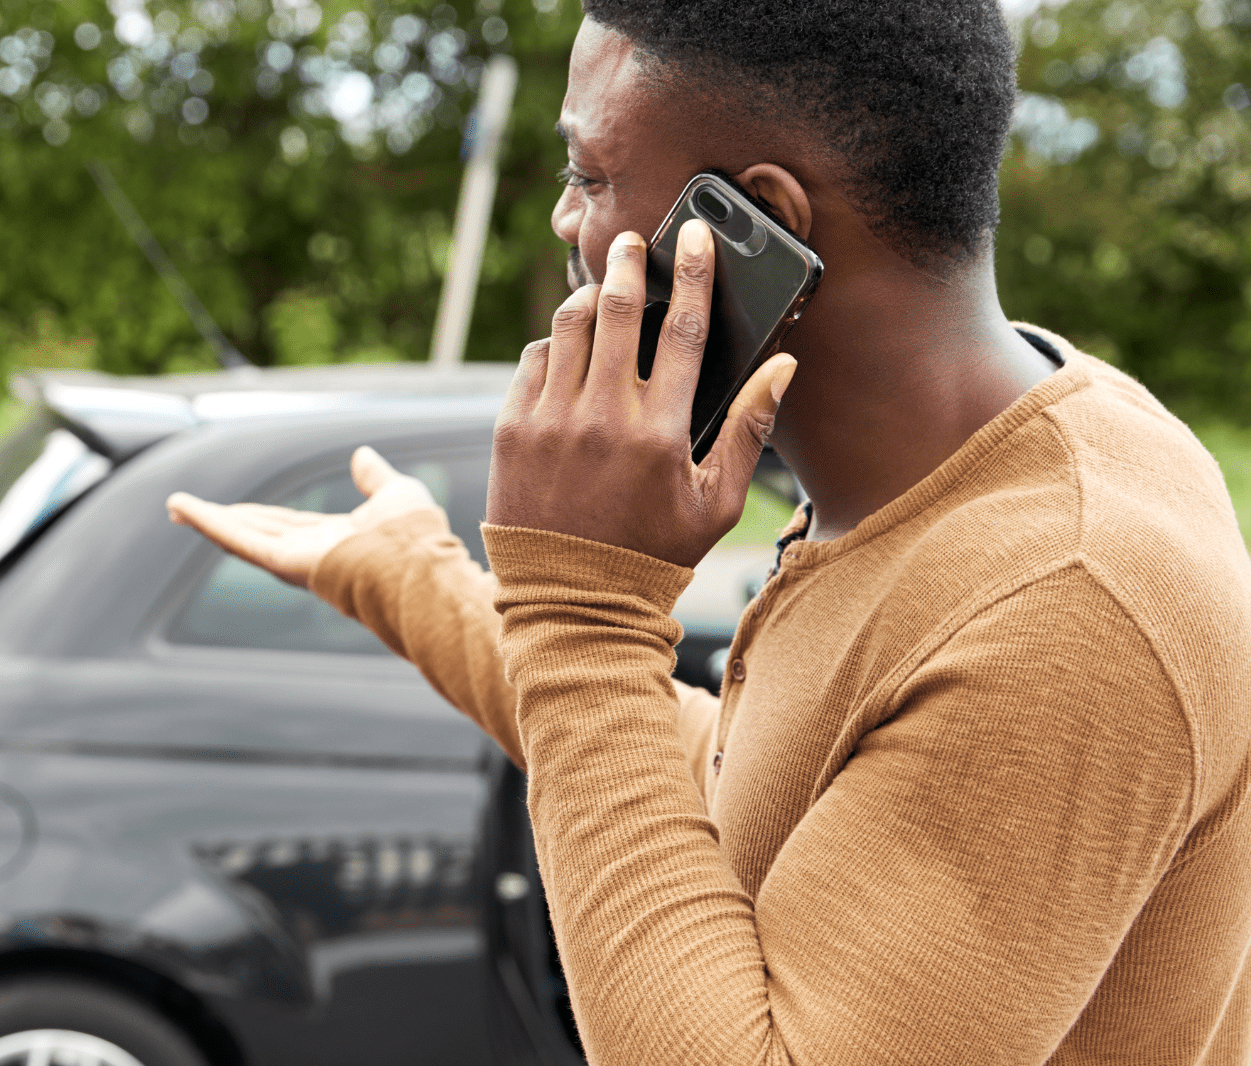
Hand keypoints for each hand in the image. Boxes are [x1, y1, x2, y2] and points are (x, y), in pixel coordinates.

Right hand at [164, 446, 436, 588]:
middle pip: (256, 532)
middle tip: (187, 510)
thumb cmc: (416, 538)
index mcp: (334, 541)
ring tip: (175, 506)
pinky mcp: (283, 562)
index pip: (287, 525)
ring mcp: (294, 560)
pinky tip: (184, 509)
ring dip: (206, 520)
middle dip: (222, 521)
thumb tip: (362, 455)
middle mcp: (309, 554)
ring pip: (241, 536)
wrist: (418, 567)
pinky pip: (240, 541)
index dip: (258, 515)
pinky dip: (209, 524)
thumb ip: (375, 478)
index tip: (234, 509)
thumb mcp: (396, 493)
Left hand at [489, 218, 797, 568]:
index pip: (684, 329)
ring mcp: (549, 420)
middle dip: (627, 264)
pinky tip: (567, 345)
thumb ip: (749, 428)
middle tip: (631, 242)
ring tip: (600, 286)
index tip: (693, 236)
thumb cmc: (653, 553)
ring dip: (586, 296)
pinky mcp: (510, 430)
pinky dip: (552, 343)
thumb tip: (783, 366)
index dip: (693, 273)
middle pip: (618, 310)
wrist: (570, 599)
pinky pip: (531, 361)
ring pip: (568, 327)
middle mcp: (602, 416)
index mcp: (659, 431)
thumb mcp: (715, 501)